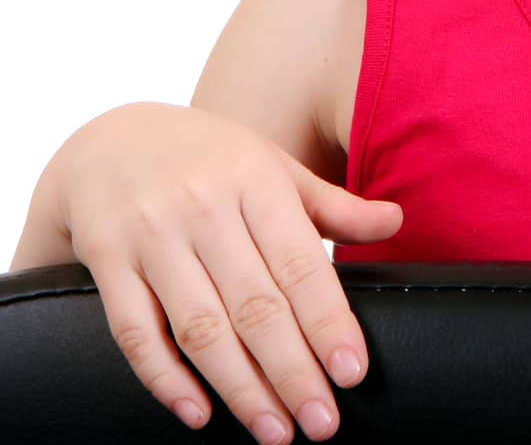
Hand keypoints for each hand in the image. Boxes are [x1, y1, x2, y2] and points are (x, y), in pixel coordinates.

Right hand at [59, 103, 403, 439]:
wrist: (110, 142)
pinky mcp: (107, 261)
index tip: (352, 372)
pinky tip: (199, 414)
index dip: (327, 322)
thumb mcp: (271, 167)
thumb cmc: (209, 160)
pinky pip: (136, 332)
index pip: (299, 262)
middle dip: (292, 371)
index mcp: (254, 179)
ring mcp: (151, 235)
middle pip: (253, 304)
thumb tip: (395, 222)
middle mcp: (203, 206)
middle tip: (321, 422)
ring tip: (274, 431)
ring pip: (200, 327)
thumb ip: (331, 204)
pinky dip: (166, 379)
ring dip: (240, 388)